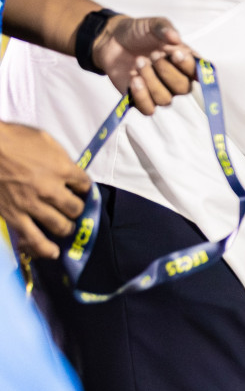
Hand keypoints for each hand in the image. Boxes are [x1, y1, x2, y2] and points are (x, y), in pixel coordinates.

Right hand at [0, 120, 89, 258]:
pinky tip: (53, 252)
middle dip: (76, 209)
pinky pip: (33, 238)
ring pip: (60, 225)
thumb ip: (60, 157)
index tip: (79, 188)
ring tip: (65, 226)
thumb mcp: (44, 140)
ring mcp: (32, 204)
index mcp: (62, 168)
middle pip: (75, 208)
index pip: (85, 185)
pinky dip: (45, 248)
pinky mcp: (14, 216)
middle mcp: (51, 189)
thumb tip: (69, 169)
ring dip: (66, 227)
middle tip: (71, 208)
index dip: (83, 188)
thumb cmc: (13, 138)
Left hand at [91, 15, 197, 114]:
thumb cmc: (138, 32)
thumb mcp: (153, 24)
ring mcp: (159, 90)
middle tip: (153, 55)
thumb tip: (175, 37)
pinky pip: (148, 109)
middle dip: (167, 72)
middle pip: (184, 89)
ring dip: (151, 81)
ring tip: (139, 62)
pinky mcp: (141, 99)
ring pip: (165, 99)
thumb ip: (165, 28)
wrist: (112, 40)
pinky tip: (134, 79)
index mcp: (185, 61)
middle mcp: (176, 79)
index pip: (199, 73)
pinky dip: (141, 96)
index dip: (190, 67)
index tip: (176, 53)